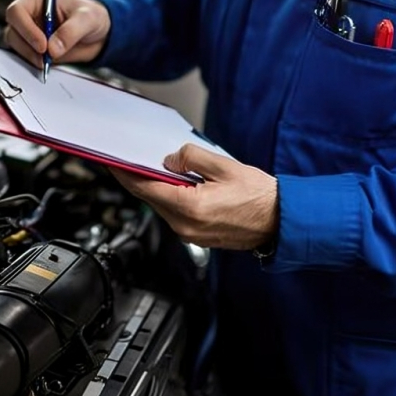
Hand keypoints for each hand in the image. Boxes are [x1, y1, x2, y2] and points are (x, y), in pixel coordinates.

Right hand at [3, 0, 110, 67]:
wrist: (98, 34)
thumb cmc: (92, 16)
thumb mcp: (87, 19)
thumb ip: (71, 32)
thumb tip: (52, 49)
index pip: (17, 11)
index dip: (26, 29)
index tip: (43, 45)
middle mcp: (30, 13)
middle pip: (13, 30)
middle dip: (27, 47)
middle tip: (45, 58)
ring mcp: (29, 31)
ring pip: (16, 45)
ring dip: (29, 56)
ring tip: (48, 62)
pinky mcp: (32, 47)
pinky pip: (24, 56)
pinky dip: (33, 62)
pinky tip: (47, 64)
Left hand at [112, 144, 278, 250]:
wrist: (281, 221)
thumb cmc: (259, 197)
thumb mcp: (224, 166)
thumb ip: (191, 158)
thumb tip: (170, 160)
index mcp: (190, 207)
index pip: (145, 187)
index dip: (125, 173)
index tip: (114, 163)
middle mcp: (185, 226)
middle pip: (150, 198)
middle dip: (139, 178)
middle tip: (130, 161)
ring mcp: (190, 235)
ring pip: (161, 207)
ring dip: (157, 189)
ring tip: (157, 169)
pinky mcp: (196, 237)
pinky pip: (174, 215)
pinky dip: (170, 199)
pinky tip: (175, 186)